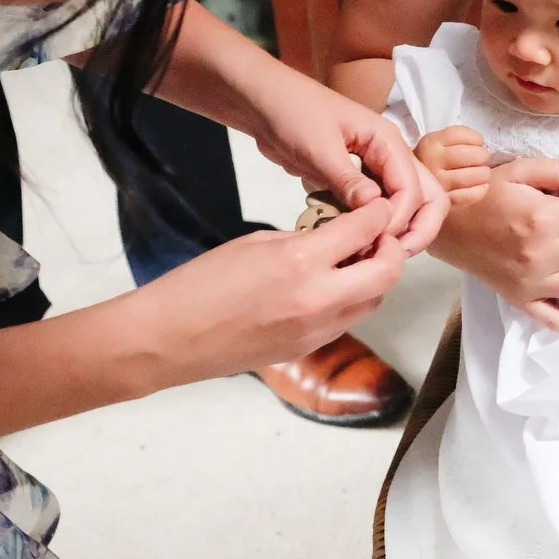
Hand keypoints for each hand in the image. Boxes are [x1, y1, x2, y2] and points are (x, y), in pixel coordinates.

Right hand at [132, 200, 407, 383]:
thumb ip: (305, 239)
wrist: (167, 339)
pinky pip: (346, 321)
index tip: (377, 208)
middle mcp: (318, 300)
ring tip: (352, 261)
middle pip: (388, 272)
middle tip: (377, 237)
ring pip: (373, 301)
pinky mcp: (307, 350)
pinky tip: (327, 288)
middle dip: (391, 249)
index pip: (367, 230)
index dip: (379, 214)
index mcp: (301, 263)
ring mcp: (316, 331)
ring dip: (373, 278)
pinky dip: (349, 301)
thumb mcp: (256, 243)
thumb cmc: (199, 284)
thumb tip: (338, 238)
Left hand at [235, 67, 447, 255]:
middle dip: (418, 228)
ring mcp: (376, 169)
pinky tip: (357, 242)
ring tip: (376, 254)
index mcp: (388, 142)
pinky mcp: (358, 181)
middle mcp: (390, 156)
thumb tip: (375, 210)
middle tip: (393, 255)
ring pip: (406, 205)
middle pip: (427, 196)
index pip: (413, 187)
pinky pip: (379, 208)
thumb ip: (347, 179)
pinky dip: (375, 226)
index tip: (374, 239)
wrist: (265, 103)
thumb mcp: (318, 147)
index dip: (400, 218)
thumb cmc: (293, 114)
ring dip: (400, 230)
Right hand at [414, 126, 494, 197]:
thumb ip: (458, 139)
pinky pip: (472, 194)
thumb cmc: (435, 162)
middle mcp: (431, 161)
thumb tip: (483, 145)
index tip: (478, 143)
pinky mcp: (445, 200)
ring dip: (483, 174)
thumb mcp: (438, 144)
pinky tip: (480, 186)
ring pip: (474, 175)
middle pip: (471, 154)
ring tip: (481, 173)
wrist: (417, 187)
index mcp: (430, 143)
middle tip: (481, 159)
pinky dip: (481, 190)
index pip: (460, 134)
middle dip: (482, 156)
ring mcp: (437, 182)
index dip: (476, 138)